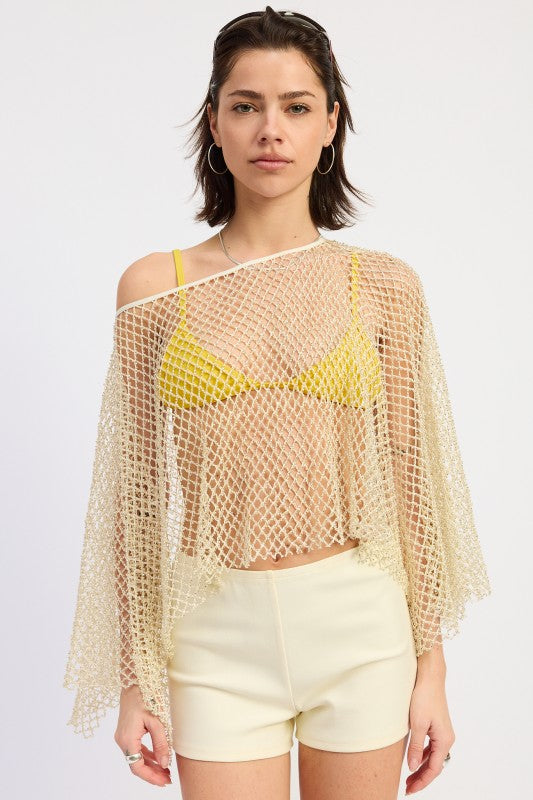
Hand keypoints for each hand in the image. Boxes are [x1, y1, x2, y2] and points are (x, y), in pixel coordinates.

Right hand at [114, 685, 171, 785]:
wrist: (133, 682)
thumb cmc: (144, 697)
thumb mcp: (156, 720)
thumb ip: (161, 743)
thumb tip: (164, 763)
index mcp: (127, 739)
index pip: (137, 767)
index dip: (151, 776)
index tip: (164, 781)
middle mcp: (121, 740)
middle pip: (136, 764)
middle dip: (152, 773)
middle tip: (168, 779)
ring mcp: (122, 736)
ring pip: (136, 758)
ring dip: (150, 765)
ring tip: (166, 771)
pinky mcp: (126, 732)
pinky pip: (136, 749)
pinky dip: (147, 755)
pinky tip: (158, 759)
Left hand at [405, 674, 454, 794]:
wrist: (429, 677)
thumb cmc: (424, 697)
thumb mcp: (417, 724)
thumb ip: (415, 747)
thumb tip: (412, 767)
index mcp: (444, 740)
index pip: (433, 768)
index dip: (422, 781)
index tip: (410, 789)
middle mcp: (446, 738)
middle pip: (434, 765)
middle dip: (421, 777)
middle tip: (407, 787)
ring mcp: (442, 732)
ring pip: (432, 757)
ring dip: (421, 767)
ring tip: (408, 777)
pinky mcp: (436, 726)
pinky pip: (430, 747)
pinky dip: (422, 755)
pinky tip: (413, 759)